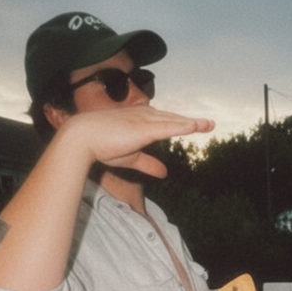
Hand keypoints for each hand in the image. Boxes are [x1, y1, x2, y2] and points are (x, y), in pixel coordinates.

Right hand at [62, 104, 214, 178]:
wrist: (82, 138)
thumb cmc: (101, 146)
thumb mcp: (131, 158)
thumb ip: (149, 163)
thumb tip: (165, 173)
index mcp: (139, 121)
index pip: (164, 121)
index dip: (179, 123)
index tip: (194, 125)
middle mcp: (143, 116)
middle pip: (172, 118)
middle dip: (191, 122)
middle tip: (208, 124)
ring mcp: (144, 121)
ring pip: (173, 121)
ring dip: (192, 123)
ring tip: (209, 125)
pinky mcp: (143, 129)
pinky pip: (168, 127)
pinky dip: (183, 126)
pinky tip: (195, 127)